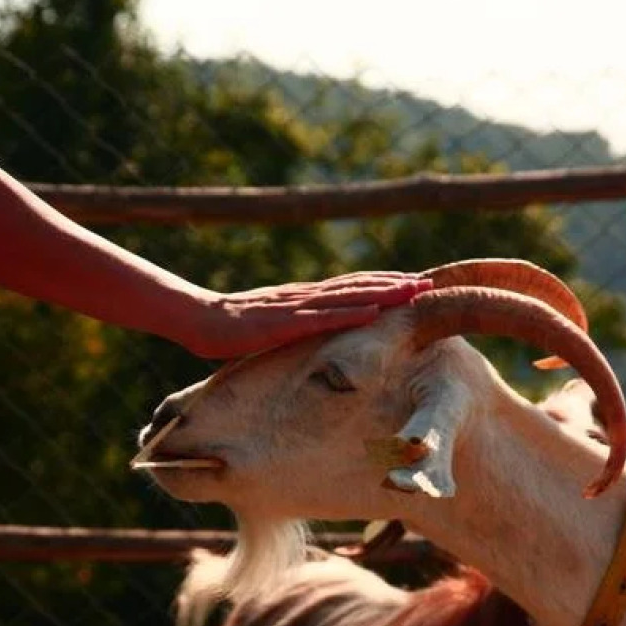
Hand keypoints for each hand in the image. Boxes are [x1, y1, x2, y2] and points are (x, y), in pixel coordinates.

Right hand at [182, 271, 431, 358]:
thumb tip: (307, 342)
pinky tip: (375, 312)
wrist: (194, 317)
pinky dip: (352, 314)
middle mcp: (305, 296)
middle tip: (430, 283)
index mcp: (302, 298)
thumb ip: (290, 330)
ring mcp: (295, 307)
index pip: (350, 287)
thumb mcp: (268, 329)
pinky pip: (323, 318)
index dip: (383, 285)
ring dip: (384, 293)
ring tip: (415, 291)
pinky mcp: (282, 323)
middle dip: (395, 285)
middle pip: (358, 286)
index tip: (413, 285)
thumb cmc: (226, 329)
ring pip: (348, 296)